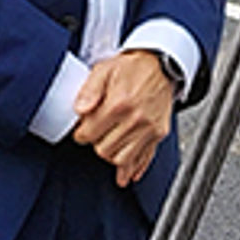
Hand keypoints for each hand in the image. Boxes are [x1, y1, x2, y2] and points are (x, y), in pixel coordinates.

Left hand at [72, 50, 175, 186]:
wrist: (160, 65)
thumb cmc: (132, 68)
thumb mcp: (104, 70)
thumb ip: (89, 90)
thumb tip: (80, 110)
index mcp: (119, 104)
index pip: (89, 134)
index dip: (81, 133)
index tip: (82, 129)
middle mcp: (136, 119)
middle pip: (104, 150)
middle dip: (96, 142)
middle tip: (96, 132)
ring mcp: (149, 129)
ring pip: (122, 160)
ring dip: (111, 154)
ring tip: (108, 142)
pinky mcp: (159, 134)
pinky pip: (145, 159)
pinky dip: (133, 168)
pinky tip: (126, 173)